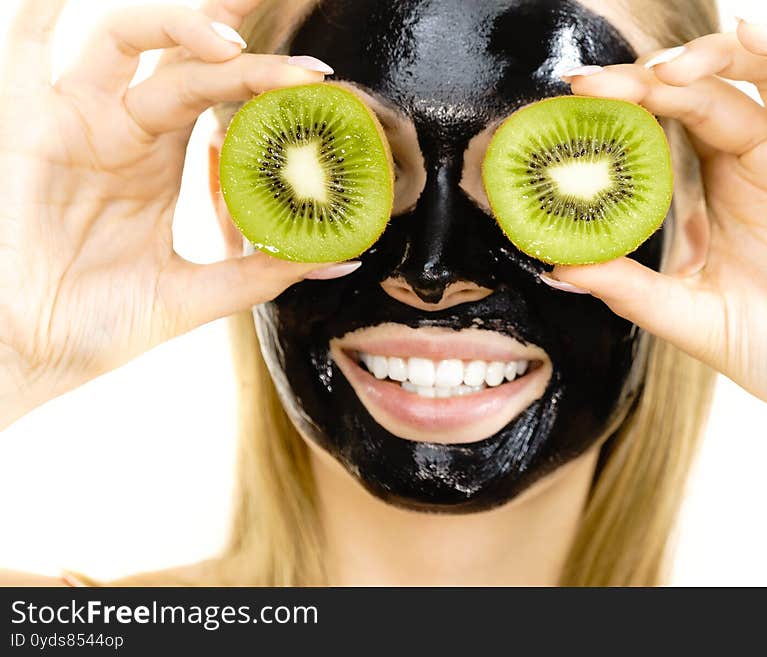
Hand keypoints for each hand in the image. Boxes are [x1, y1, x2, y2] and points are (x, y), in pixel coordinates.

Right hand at [0, 0, 346, 427]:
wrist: (35, 353)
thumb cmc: (104, 323)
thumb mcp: (198, 291)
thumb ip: (265, 270)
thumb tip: (344, 260)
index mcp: (162, 159)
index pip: (220, 94)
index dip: (268, 79)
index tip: (320, 83)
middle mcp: (125, 129)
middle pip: (184, 53)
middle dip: (234, 25)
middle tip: (284, 12)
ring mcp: (80, 120)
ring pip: (129, 39)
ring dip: (180, 25)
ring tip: (233, 45)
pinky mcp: (33, 125)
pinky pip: (27, 51)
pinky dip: (46, 13)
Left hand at [551, 20, 766, 475]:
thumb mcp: (688, 313)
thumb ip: (628, 287)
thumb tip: (558, 266)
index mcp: (719, 185)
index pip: (667, 121)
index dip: (624, 103)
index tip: (575, 98)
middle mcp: (760, 158)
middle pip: (703, 89)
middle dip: (647, 79)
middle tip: (596, 85)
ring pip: (764, 69)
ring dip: (712, 55)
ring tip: (661, 72)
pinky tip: (753, 34)